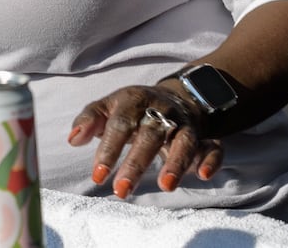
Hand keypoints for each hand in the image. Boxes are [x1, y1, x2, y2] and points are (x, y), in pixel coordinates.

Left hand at [68, 84, 223, 198]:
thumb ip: (89, 120)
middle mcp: (161, 112)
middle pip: (149, 136)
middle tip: (121, 191)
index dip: (109, 150)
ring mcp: (184, 124)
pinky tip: (202, 175)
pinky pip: (214, 147)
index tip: (98, 176)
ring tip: (166, 186)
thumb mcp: (108, 107)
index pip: (120, 125)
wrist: (175, 97)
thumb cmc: (132, 109)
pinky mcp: (204, 137)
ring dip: (176, 163)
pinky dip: (211, 160)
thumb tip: (73, 139)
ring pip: (183, 142)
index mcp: (134, 101)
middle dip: (135, 164)